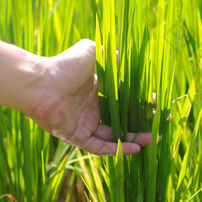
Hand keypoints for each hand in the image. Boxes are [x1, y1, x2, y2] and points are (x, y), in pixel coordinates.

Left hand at [26, 39, 152, 154]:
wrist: (39, 81)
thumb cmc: (64, 65)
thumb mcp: (92, 52)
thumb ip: (109, 54)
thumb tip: (126, 55)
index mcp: (95, 90)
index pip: (123, 100)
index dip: (141, 103)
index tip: (158, 104)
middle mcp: (90, 109)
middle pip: (122, 120)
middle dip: (142, 124)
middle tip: (161, 125)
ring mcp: (83, 124)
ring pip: (114, 136)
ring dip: (134, 139)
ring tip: (154, 139)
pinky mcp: (75, 136)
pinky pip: (99, 147)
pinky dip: (116, 149)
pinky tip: (135, 149)